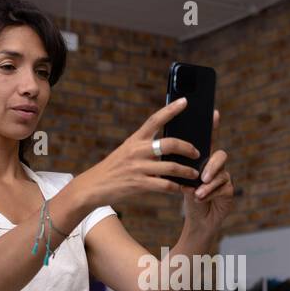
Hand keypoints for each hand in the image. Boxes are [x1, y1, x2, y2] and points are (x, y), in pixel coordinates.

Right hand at [75, 98, 201, 207]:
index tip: (185, 101)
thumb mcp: (126, 151)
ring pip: (171, 167)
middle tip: (197, 152)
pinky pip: (164, 185)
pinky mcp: (139, 184)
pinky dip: (176, 188)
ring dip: (186, 171)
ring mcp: (138, 168)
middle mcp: (137, 151)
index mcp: (135, 139)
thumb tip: (167, 146)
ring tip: (194, 174)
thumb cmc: (113, 169)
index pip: (155, 119)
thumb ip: (144, 147)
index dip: (171, 110)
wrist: (93, 186)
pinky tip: (181, 189)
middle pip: (170, 144)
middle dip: (187, 148)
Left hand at [181, 109, 232, 228]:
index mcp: (203, 159)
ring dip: (208, 184)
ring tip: (198, 191)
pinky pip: (223, 188)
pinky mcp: (229, 191)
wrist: (197, 219)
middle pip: (220, 156)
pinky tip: (200, 198)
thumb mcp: (180, 180)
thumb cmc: (188, 196)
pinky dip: (209, 194)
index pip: (208, 140)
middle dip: (212, 165)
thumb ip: (180, 169)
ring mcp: (224, 178)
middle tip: (202, 176)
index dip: (213, 127)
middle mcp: (216, 166)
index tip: (214, 113)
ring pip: (222, 174)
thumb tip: (176, 161)